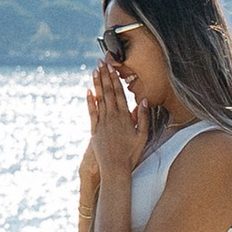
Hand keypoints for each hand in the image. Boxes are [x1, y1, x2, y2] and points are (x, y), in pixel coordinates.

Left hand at [86, 56, 144, 176]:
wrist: (115, 169)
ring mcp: (102, 123)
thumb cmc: (131, 153)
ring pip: (99, 99)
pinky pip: (91, 112)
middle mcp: (112, 117)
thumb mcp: (142, 135)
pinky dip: (89, 100)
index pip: (119, 93)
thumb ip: (142, 117)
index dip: (115, 78)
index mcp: (124, 117)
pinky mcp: (94, 130)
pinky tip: (88, 91)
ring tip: (94, 71)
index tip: (112, 66)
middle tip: (101, 62)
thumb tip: (141, 99)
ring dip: (97, 84)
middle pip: (108, 92)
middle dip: (104, 76)